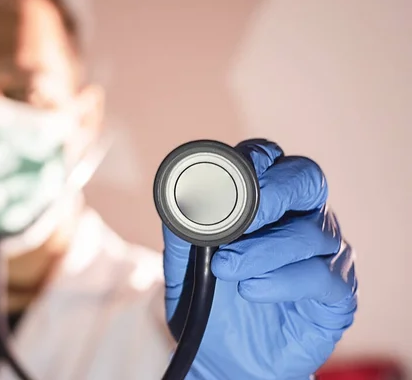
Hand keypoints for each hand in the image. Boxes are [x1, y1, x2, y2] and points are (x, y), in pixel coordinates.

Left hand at [163, 139, 356, 379]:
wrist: (223, 356)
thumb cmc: (208, 300)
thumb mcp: (183, 265)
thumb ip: (181, 232)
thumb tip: (178, 200)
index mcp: (265, 201)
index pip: (270, 158)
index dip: (252, 160)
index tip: (225, 181)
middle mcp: (300, 217)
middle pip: (307, 179)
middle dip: (274, 193)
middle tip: (241, 218)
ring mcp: (324, 253)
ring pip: (311, 231)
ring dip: (264, 249)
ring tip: (227, 269)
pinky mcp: (336, 293)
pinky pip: (322, 276)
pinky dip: (283, 281)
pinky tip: (252, 290)